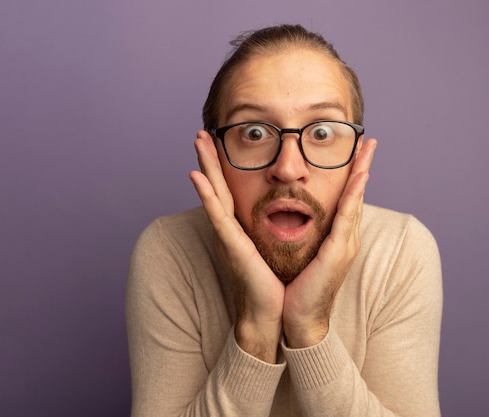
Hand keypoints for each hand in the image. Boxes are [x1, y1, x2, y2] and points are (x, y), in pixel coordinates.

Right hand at [190, 130, 283, 361]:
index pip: (234, 188)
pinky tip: (195, 176)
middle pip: (220, 184)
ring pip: (215, 193)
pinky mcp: (233, 246)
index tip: (221, 141)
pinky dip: (206, 196)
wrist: (280, 312)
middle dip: (211, 157)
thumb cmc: (281, 282)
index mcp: (246, 226)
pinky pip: (218, 216)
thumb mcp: (281, 246)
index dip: (226, 165)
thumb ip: (281, 226)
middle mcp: (234, 228)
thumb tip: (293, 208)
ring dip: (205, 165)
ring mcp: (231, 236)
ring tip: (197, 141)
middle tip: (202, 131)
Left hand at [282, 138, 377, 347]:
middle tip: (368, 140)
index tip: (357, 149)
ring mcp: (345, 245)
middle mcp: (346, 237)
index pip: (346, 197)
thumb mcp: (302, 252)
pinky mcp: (338, 253)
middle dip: (363, 165)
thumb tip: (293, 214)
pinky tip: (358, 177)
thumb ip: (303, 233)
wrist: (297, 317)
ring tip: (366, 148)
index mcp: (336, 236)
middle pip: (356, 194)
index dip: (354, 173)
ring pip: (355, 200)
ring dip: (362, 172)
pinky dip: (354, 196)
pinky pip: (347, 218)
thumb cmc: (297, 286)